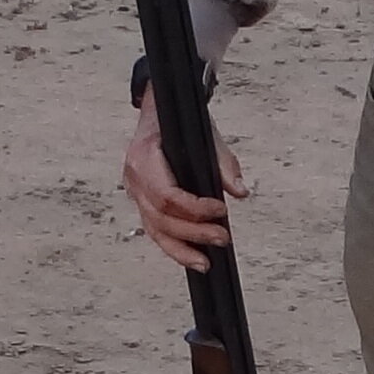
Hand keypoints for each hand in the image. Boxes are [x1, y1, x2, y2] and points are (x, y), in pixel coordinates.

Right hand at [122, 87, 247, 269]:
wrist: (157, 110)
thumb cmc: (180, 119)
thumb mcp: (205, 132)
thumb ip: (223, 163)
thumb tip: (240, 191)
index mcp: (144, 156)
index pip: (168, 195)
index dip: (196, 209)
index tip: (222, 210)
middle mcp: (134, 177)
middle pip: (161, 217)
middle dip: (193, 232)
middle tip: (222, 239)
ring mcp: (134, 191)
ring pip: (153, 229)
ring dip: (181, 249)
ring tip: (206, 264)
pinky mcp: (141, 201)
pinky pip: (154, 229)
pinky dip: (173, 246)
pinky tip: (191, 258)